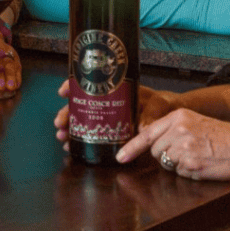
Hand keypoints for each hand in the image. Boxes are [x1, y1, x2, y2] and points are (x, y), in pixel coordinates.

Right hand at [54, 81, 179, 149]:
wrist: (170, 115)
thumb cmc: (164, 104)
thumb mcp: (159, 105)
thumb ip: (152, 115)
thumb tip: (142, 127)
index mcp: (116, 89)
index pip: (90, 82)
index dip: (74, 85)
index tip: (63, 92)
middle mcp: (108, 101)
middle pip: (81, 104)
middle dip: (66, 113)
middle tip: (59, 124)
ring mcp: (108, 116)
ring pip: (82, 120)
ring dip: (69, 128)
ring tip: (62, 139)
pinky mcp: (110, 131)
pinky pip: (91, 134)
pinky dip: (79, 139)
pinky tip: (71, 147)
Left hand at [116, 107, 229, 180]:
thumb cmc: (225, 137)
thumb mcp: (197, 123)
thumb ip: (174, 129)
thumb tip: (152, 144)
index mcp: (179, 115)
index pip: (147, 133)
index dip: (131, 148)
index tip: (120, 158)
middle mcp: (178, 129)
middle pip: (155, 151)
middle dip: (166, 156)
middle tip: (188, 152)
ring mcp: (184, 147)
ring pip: (166, 163)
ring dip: (177, 165)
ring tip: (198, 156)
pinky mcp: (190, 164)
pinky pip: (179, 173)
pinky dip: (188, 172)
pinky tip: (203, 165)